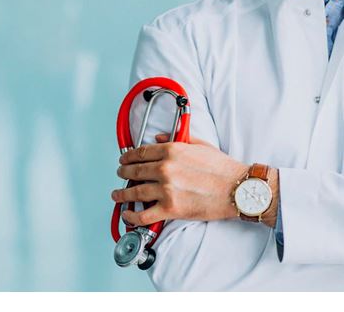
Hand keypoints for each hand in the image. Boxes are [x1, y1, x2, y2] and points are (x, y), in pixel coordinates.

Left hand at [111, 134, 248, 225]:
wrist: (238, 189)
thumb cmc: (222, 168)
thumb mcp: (200, 145)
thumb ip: (177, 139)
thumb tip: (159, 138)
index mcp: (172, 151)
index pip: (141, 153)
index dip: (128, 157)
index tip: (124, 159)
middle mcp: (165, 169)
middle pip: (134, 171)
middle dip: (123, 172)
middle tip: (120, 174)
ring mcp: (166, 190)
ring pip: (134, 192)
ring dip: (122, 194)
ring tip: (117, 194)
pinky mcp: (170, 209)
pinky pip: (144, 215)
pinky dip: (132, 216)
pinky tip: (127, 215)